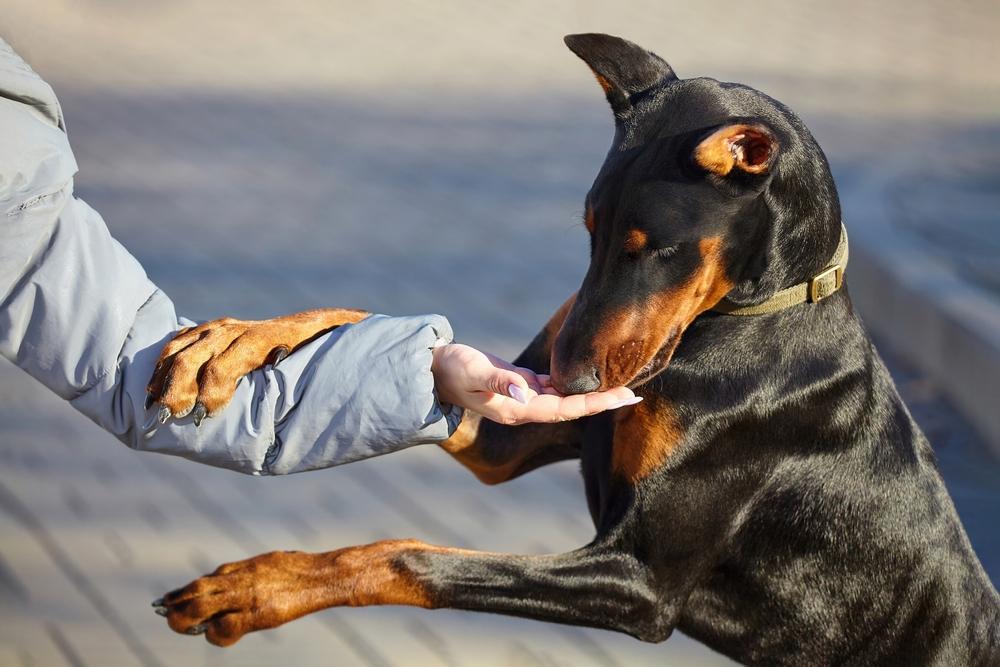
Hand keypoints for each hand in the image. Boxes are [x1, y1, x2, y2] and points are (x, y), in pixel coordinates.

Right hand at [430, 343, 639, 424]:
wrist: (432, 371)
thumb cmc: (451, 369)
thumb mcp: (473, 372)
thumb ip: (499, 381)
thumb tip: (527, 392)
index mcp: (516, 409)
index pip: (563, 409)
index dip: (593, 404)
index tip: (620, 398)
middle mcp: (524, 408)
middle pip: (571, 407)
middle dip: (602, 402)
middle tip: (635, 395)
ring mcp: (523, 398)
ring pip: (565, 398)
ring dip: (592, 393)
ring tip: (621, 387)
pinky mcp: (521, 385)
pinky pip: (554, 387)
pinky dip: (574, 383)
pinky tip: (592, 377)